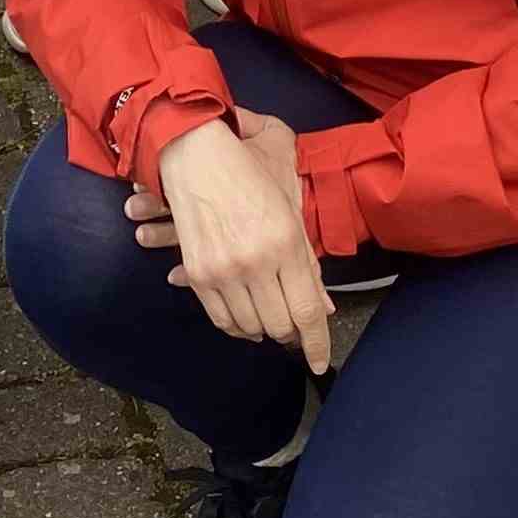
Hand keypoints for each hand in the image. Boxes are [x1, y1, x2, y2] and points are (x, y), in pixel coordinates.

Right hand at [146, 111, 330, 370]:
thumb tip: (322, 307)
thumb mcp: (288, 210)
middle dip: (291, 333)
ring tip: (269, 315)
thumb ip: (307, 262)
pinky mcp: (198, 273)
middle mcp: (255, 261)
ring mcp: (224, 270)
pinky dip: (238, 326)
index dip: (316, 344)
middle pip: (280, 326)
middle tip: (294, 326)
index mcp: (285, 242)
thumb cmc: (248, 173)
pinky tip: (247, 318)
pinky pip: (222, 320)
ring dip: (264, 329)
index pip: (306, 311)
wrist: (195, 155)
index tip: (319, 362)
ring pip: (251, 328)